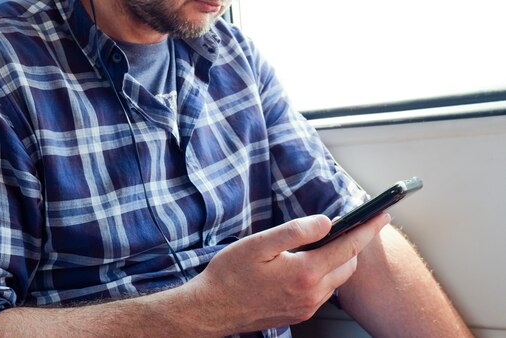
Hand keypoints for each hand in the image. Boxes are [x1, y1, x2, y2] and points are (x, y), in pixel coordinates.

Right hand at [186, 212, 389, 334]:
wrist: (212, 308)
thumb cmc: (231, 274)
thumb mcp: (259, 244)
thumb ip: (295, 231)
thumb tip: (326, 222)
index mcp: (305, 273)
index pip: (349, 247)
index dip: (368, 228)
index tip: (383, 214)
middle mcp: (311, 294)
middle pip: (348, 265)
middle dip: (356, 244)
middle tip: (356, 224)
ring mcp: (306, 307)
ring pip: (337, 280)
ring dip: (340, 260)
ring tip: (331, 242)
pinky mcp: (298, 314)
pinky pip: (323, 292)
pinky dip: (326, 275)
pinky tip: (311, 264)